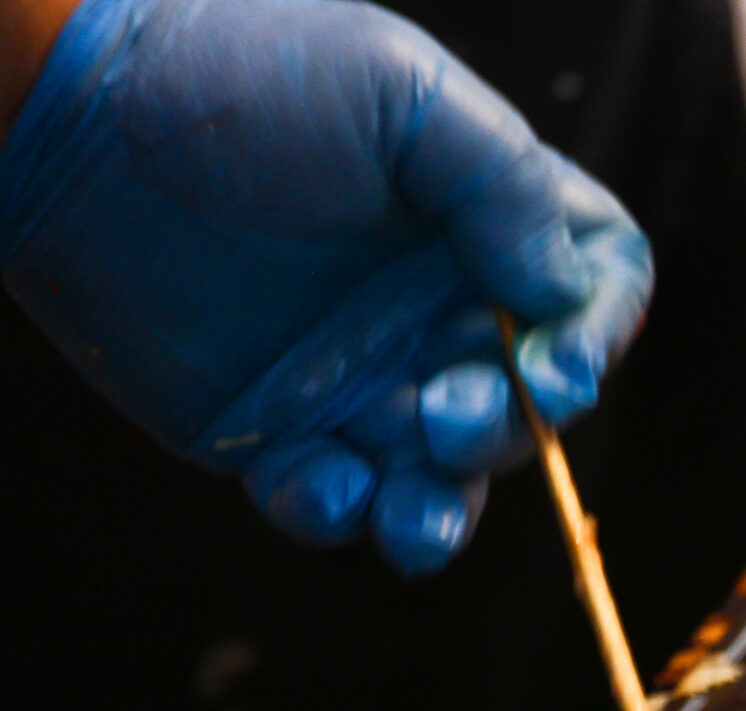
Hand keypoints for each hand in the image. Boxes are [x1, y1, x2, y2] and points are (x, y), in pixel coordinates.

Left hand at [0, 0, 652, 572]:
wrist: (74, 114)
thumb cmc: (242, 75)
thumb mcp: (399, 87)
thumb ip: (505, 181)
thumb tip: (559, 293)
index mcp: (487, 225)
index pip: (594, 290)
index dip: (594, 336)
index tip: (550, 366)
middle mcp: (439, 309)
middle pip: (531, 404)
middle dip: (505, 427)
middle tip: (438, 413)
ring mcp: (365, 376)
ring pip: (445, 480)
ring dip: (443, 511)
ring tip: (409, 522)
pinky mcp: (281, 430)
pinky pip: (338, 500)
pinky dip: (339, 511)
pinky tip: (313, 484)